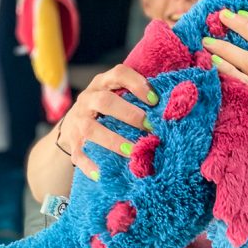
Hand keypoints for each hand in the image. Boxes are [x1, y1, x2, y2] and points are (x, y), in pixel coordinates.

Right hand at [57, 64, 157, 180]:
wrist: (74, 125)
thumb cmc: (108, 109)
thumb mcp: (119, 96)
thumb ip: (139, 98)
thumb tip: (174, 107)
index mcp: (103, 83)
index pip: (119, 74)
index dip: (137, 84)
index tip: (155, 100)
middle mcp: (88, 99)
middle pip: (104, 101)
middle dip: (128, 114)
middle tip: (149, 126)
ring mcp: (78, 121)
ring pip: (91, 128)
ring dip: (113, 140)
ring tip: (132, 151)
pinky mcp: (73, 142)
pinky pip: (78, 154)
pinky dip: (89, 164)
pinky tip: (101, 174)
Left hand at [202, 9, 247, 108]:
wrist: (244, 129)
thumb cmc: (242, 90)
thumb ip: (247, 48)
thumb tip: (225, 17)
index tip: (236, 11)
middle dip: (242, 26)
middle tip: (220, 17)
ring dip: (227, 47)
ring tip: (207, 41)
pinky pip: (242, 80)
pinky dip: (225, 68)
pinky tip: (211, 61)